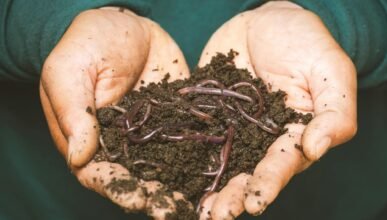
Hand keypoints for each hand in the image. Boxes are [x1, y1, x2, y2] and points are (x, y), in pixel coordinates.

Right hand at [40, 7, 190, 217]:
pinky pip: (187, 139)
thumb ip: (74, 112)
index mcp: (90, 138)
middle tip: (176, 211)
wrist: (126, 23)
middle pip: (137, 178)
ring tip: (200, 202)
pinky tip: (218, 169)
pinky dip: (200, 156)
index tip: (140, 199)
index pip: (101, 174)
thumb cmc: (88, 43)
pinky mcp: (175, 119)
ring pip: (165, 165)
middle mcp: (122, 143)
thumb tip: (80, 156)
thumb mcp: (70, 70)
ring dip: (180, 185)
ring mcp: (151, 133)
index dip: (119, 189)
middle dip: (156, 196)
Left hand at [197, 2, 356, 218]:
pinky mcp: (209, 116)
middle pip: (247, 172)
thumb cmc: (303, 41)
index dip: (269, 183)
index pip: (282, 163)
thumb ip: (334, 112)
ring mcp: (232, 129)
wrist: (263, 21)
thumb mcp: (329, 70)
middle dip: (233, 196)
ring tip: (194, 210)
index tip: (255, 202)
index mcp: (292, 134)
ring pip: (220, 163)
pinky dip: (182, 155)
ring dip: (208, 187)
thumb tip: (316, 149)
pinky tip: (168, 173)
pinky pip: (196, 136)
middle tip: (216, 216)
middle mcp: (261, 139)